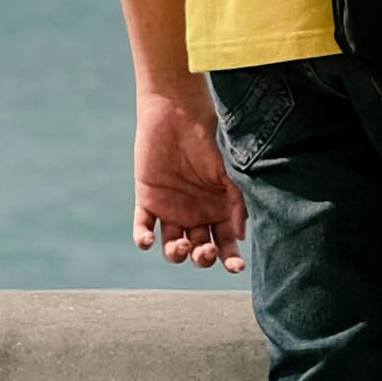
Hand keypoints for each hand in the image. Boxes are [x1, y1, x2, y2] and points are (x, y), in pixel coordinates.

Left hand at [134, 80, 247, 268]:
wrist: (178, 112)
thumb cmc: (210, 139)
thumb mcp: (230, 172)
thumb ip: (236, 203)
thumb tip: (238, 237)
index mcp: (219, 210)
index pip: (227, 244)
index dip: (231, 260)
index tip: (235, 267)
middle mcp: (196, 215)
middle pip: (200, 252)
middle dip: (204, 258)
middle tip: (205, 250)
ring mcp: (171, 210)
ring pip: (173, 247)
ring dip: (177, 254)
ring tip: (181, 244)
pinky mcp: (147, 200)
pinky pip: (143, 228)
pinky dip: (143, 239)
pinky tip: (148, 241)